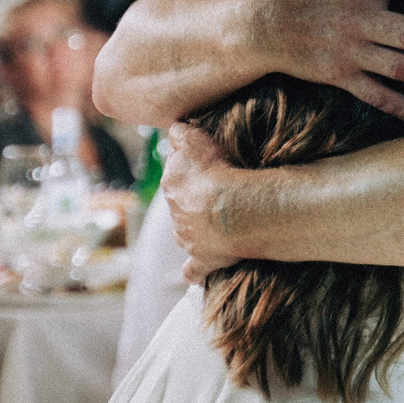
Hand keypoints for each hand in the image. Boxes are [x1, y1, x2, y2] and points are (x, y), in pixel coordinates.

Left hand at [162, 125, 246, 281]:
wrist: (230, 209)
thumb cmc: (216, 171)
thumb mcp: (195, 139)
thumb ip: (181, 134)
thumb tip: (174, 130)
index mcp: (172, 184)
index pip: (176, 177)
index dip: (190, 174)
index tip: (205, 172)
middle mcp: (175, 212)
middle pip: (180, 205)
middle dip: (193, 202)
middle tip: (216, 197)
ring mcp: (187, 237)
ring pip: (185, 232)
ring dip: (196, 230)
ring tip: (217, 226)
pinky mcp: (202, 259)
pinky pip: (193, 269)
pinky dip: (194, 271)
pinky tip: (197, 272)